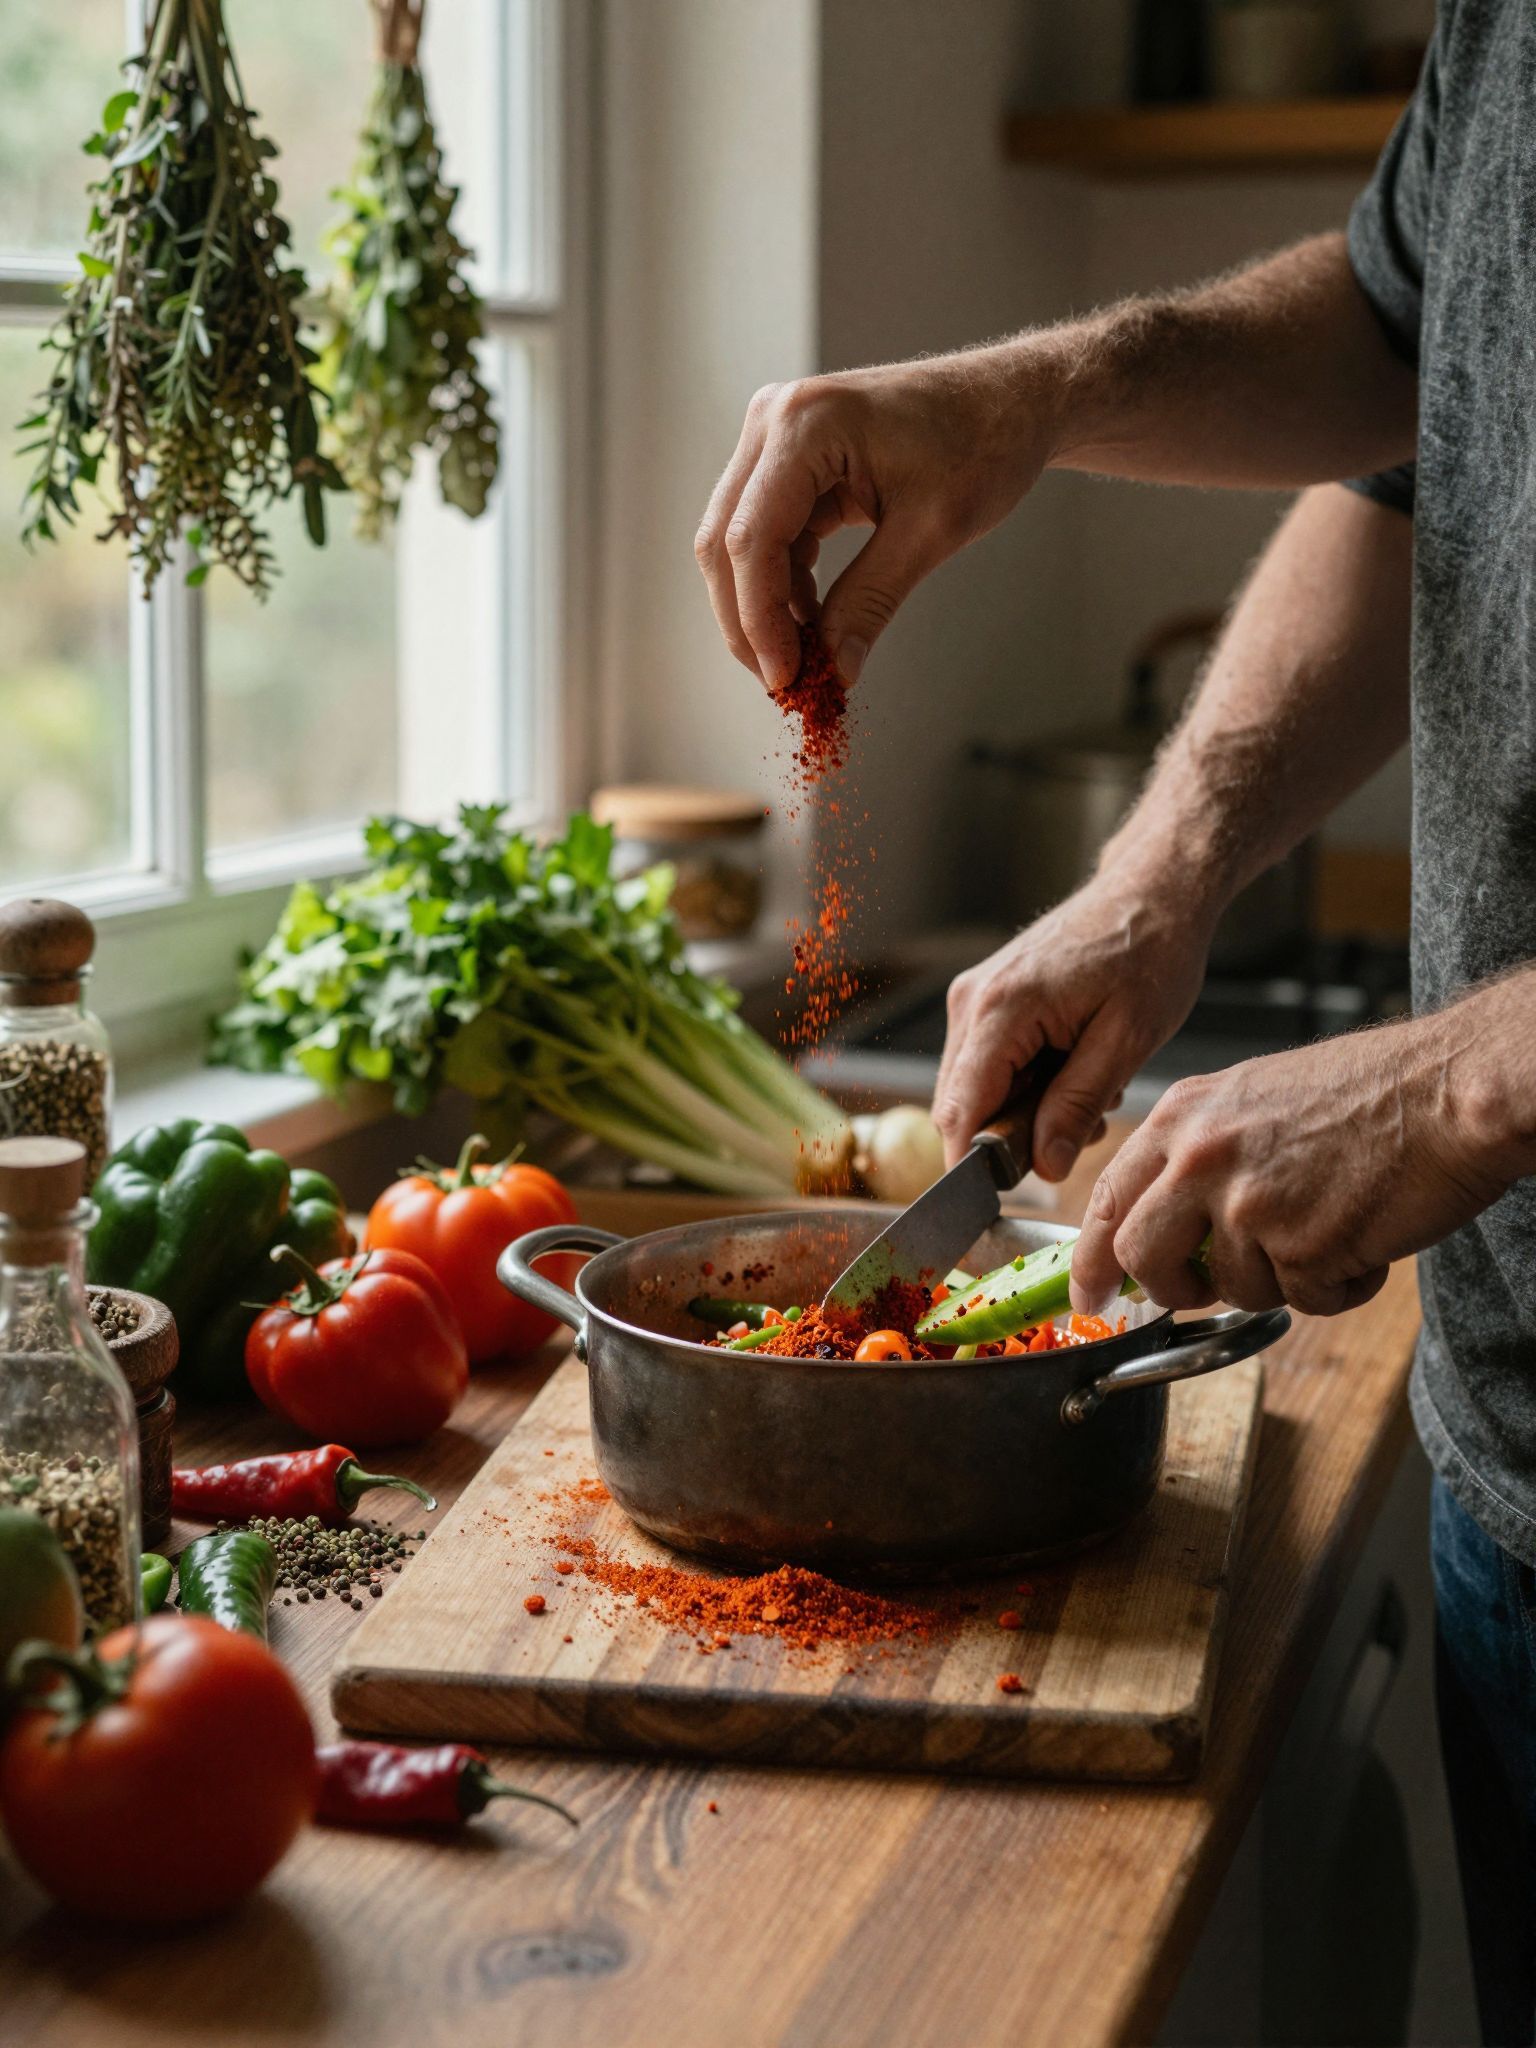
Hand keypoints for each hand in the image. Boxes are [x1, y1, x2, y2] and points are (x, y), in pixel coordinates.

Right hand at [694, 346, 1055, 692]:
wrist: (1010, 399)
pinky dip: (783, 581)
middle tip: (785, 681)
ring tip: (805, 655)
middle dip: (749, 619)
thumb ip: (871, 601)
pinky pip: (766, 530)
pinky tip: (811, 618)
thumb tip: (834, 670)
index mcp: (806, 424)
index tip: (785, 678)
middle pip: (726, 540)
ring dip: (763, 605)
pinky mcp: (789, 455)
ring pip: (738, 540)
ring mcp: (776, 434)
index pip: (751, 539)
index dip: (759, 619)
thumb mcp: (930, 532)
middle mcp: (775, 418)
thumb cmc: (985, 444)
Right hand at [934, 875, 1214, 1179]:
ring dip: (1025, 1110)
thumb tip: (1046, 1167)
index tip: (1002, 1200)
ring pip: (976, 1089)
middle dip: (1013, 1137)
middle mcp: (973, 1002)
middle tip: (1084, 1128)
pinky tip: (1074, 1068)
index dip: (973, 1165)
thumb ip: (1078, 1105)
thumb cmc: (1149, 951)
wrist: (1153, 890)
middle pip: (963, 1105)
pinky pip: (989, 1064)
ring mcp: (976, 998)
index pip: (961, 1110)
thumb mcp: (1126, 1040)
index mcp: (1001, 1009)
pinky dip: (1027, 1083)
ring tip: (1090, 1090)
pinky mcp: (988, 999)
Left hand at [1069, 1008, 1519, 1319]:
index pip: (1108, 1198)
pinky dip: (1337, 1285)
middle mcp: (1201, 1158)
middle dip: (1168, 1289)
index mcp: (1183, 1117)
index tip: (1091, 1292)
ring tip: (1328, 1226)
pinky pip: (1303, 1299)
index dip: (1092, 1258)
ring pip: (1231, 1287)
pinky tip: (1362, 1237)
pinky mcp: (1299, 1246)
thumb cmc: (1370, 1091)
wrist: (1449, 1090)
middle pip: (1141, 1256)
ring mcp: (1247, 1204)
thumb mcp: (1252, 1100)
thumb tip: (1168, 1220)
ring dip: (1282, 1278)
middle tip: (1198, 1293)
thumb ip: (1198, 1155)